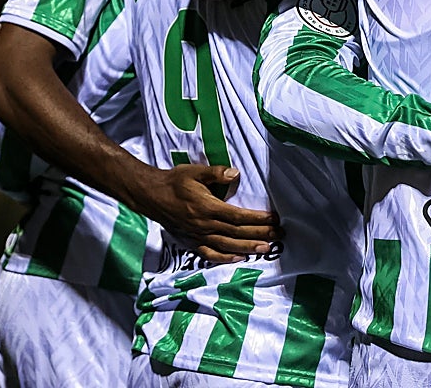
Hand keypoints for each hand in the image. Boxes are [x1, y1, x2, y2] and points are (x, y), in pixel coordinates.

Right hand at [135, 164, 282, 262]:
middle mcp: (204, 225)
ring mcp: (198, 235)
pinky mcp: (191, 241)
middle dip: (260, 234)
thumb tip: (235, 174)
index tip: (274, 218)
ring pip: (227, 245)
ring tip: (266, 248)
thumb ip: (216, 173)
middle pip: (237, 233)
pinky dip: (225, 258)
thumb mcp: (195, 172)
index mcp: (207, 208)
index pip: (238, 216)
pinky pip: (210, 253)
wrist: (151, 196)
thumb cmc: (175, 182)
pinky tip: (239, 258)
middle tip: (279, 234)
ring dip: (248, 248)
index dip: (257, 219)